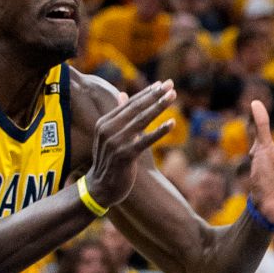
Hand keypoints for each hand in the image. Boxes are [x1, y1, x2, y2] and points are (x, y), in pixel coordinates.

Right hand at [84, 80, 176, 207]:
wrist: (100, 188)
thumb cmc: (110, 159)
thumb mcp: (110, 135)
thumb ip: (118, 116)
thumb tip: (123, 94)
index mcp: (104, 123)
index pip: (130, 104)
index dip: (147, 93)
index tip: (162, 84)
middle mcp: (108, 130)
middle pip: (136, 108)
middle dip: (155, 95)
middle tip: (171, 85)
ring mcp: (115, 143)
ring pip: (141, 121)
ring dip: (159, 107)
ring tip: (173, 96)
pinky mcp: (124, 156)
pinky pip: (145, 141)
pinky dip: (159, 131)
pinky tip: (172, 123)